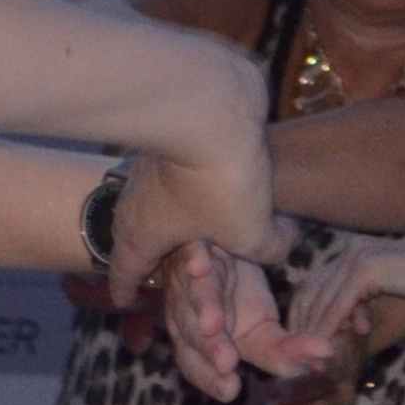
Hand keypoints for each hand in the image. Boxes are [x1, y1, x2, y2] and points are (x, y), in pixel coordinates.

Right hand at [109, 93, 285, 299]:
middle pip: (129, 233)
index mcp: (143, 235)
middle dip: (140, 251)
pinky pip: (164, 170)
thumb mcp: (252, 231)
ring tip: (178, 224)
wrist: (207, 105)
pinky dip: (175, 181)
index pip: (126, 270)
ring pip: (145, 199)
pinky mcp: (167, 138)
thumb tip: (282, 242)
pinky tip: (199, 179)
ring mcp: (144, 166)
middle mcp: (133, 201)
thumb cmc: (219, 181)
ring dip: (159, 213)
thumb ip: (269, 247)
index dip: (124, 287)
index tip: (122, 299)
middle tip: (150, 263)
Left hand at [145, 238, 275, 402]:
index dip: (209, 377)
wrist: (220, 245)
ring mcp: (187, 277)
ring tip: (212, 325)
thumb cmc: (238, 292)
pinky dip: (192, 259)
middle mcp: (185, 311)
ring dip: (204, 308)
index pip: (195, 364)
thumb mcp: (262, 327)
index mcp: (199, 340)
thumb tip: (326, 359)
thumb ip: (285, 353)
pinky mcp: (192, 246)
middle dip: (210, 347)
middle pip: (191, 332)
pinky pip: (189, 251)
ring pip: (193, 294)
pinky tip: (200, 267)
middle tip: (227, 363)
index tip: (231, 390)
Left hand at [290, 234, 404, 353]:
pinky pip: (339, 304)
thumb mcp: (401, 296)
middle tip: (299, 362)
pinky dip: (330, 330)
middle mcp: (353, 250)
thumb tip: (353, 329)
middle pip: (309, 293)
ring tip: (309, 364)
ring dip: (312, 335)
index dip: (305, 320)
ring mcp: (360, 255)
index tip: (304, 352)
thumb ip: (372, 305)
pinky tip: (328, 353)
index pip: (313, 288)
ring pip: (320, 300)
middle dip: (302, 329)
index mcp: (358, 254)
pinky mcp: (371, 267)